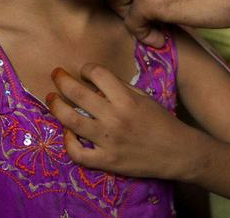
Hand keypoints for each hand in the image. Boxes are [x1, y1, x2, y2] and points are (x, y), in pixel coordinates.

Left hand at [47, 64, 200, 179]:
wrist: (177, 153)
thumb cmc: (162, 122)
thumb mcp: (145, 98)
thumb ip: (121, 88)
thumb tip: (96, 81)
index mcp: (126, 99)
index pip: (98, 74)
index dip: (87, 69)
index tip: (84, 72)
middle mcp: (115, 118)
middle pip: (78, 94)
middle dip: (62, 80)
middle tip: (56, 75)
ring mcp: (108, 141)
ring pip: (71, 121)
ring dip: (56, 107)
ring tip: (51, 99)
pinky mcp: (106, 161)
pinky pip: (78, 153)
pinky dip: (68, 142)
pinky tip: (67, 132)